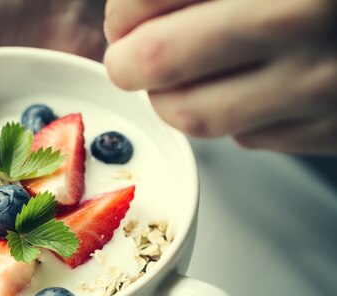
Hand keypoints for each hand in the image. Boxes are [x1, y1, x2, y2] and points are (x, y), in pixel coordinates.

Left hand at [103, 0, 336, 153]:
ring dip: (172, 97)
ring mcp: (326, 83)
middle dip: (128, 62)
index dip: (122, 13)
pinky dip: (234, 116)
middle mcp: (303, 21)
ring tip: (179, 76)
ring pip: (197, 115)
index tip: (124, 17)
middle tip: (128, 56)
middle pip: (159, 64)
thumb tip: (133, 10)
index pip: (146, 2)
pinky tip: (248, 87)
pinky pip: (252, 137)